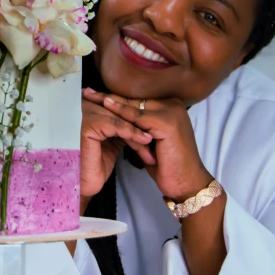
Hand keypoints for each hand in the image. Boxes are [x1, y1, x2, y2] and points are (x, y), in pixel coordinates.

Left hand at [83, 89, 213, 202]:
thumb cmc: (169, 166)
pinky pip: (137, 116)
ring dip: (110, 101)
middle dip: (109, 97)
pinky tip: (106, 106)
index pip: (138, 101)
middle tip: (88, 92)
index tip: (96, 96)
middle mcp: (172, 105)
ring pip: (134, 106)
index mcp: (170, 108)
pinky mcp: (166, 122)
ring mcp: (171, 112)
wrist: (186, 183)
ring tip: (90, 96)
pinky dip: (120, 112)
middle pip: (134, 100)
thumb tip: (120, 122)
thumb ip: (141, 129)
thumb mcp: (151, 142)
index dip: (117, 99)